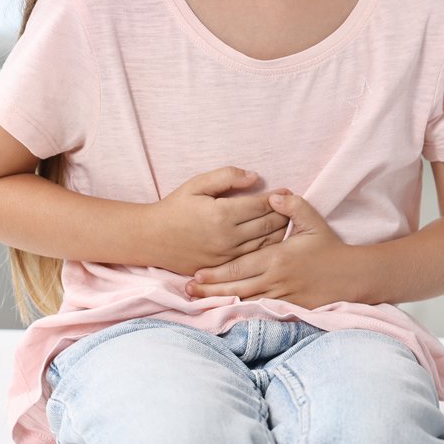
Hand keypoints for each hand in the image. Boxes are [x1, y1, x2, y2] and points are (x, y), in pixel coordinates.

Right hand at [148, 168, 288, 274]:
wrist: (151, 238)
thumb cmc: (175, 207)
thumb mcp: (197, 184)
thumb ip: (226, 176)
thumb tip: (255, 177)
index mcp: (222, 214)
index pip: (261, 205)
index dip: (278, 197)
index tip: (288, 191)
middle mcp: (227, 237)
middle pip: (267, 225)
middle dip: (283, 214)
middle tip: (292, 206)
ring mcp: (226, 256)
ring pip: (264, 244)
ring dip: (279, 232)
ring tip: (286, 221)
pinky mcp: (222, 267)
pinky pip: (252, 258)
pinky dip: (266, 248)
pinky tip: (271, 240)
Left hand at [184, 191, 361, 308]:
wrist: (350, 276)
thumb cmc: (329, 247)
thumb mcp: (313, 221)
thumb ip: (293, 206)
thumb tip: (273, 196)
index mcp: (278, 258)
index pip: (240, 267)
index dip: (216, 273)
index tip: (196, 274)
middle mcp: (276, 280)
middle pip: (236, 288)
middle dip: (210, 290)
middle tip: (187, 291)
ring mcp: (282, 297)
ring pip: (245, 301)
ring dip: (221, 303)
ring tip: (199, 303)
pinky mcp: (288, 308)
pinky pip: (260, 311)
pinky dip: (241, 311)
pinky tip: (227, 312)